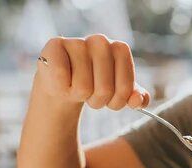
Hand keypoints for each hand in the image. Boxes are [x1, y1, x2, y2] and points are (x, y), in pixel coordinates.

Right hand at [34, 35, 150, 109]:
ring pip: (82, 88)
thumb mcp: (119, 94)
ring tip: (74, 86)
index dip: (117, 102)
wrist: (64, 83)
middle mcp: (100, 41)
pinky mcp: (54, 46)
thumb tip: (138, 100)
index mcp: (120, 49)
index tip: (110, 99)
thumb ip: (137, 98)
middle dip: (97, 101)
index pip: (126, 89)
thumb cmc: (94, 86)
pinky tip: (61, 81)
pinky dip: (61, 88)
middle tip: (89, 94)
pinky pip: (61, 78)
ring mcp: (77, 41)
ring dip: (78, 96)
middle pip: (104, 89)